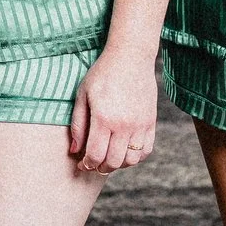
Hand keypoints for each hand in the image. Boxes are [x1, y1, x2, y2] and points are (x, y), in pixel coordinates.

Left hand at [70, 44, 157, 173]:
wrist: (131, 57)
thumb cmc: (102, 73)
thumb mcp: (83, 95)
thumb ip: (78, 124)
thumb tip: (74, 151)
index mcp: (104, 118)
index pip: (95, 154)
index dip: (86, 164)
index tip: (81, 164)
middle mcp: (124, 125)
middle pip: (113, 162)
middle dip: (100, 168)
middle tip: (93, 164)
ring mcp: (140, 125)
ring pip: (131, 160)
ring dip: (118, 165)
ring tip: (108, 158)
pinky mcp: (151, 122)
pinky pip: (146, 150)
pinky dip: (135, 157)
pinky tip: (124, 151)